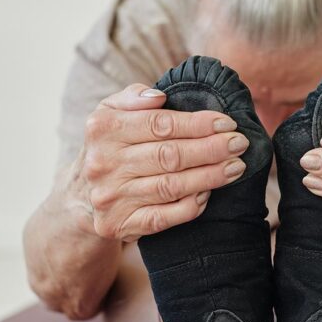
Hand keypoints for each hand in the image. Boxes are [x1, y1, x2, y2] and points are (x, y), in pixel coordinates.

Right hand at [72, 82, 249, 241]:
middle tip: (240, 144)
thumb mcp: (110, 113)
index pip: (160, 125)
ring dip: (209, 177)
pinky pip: (164, 217)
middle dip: (211, 149)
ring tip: (235, 168)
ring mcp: (111, 197)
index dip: (198, 124)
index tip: (228, 123)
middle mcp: (103, 164)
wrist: (80, 198)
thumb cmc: (110, 146)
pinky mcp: (119, 225)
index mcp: (103, 129)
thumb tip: (159, 96)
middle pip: (169, 156)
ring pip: (170, 186)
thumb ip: (133, 97)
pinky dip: (190, 205)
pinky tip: (208, 194)